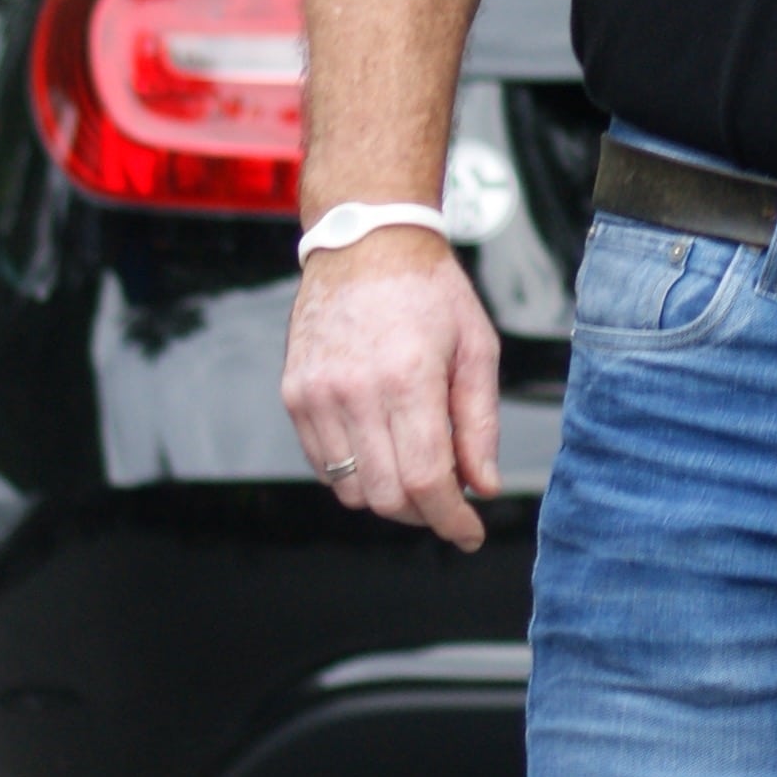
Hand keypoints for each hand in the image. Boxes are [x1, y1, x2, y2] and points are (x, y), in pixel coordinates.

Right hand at [281, 236, 501, 550]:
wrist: (364, 243)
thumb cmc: (428, 291)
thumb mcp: (477, 348)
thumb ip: (480, 424)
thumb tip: (482, 487)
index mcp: (407, 378)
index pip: (425, 481)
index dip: (451, 521)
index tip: (468, 533)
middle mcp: (354, 391)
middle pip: (386, 496)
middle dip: (423, 513)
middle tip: (448, 499)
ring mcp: (315, 395)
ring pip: (350, 490)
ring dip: (388, 496)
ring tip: (415, 468)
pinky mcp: (294, 394)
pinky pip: (323, 465)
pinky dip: (355, 473)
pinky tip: (382, 447)